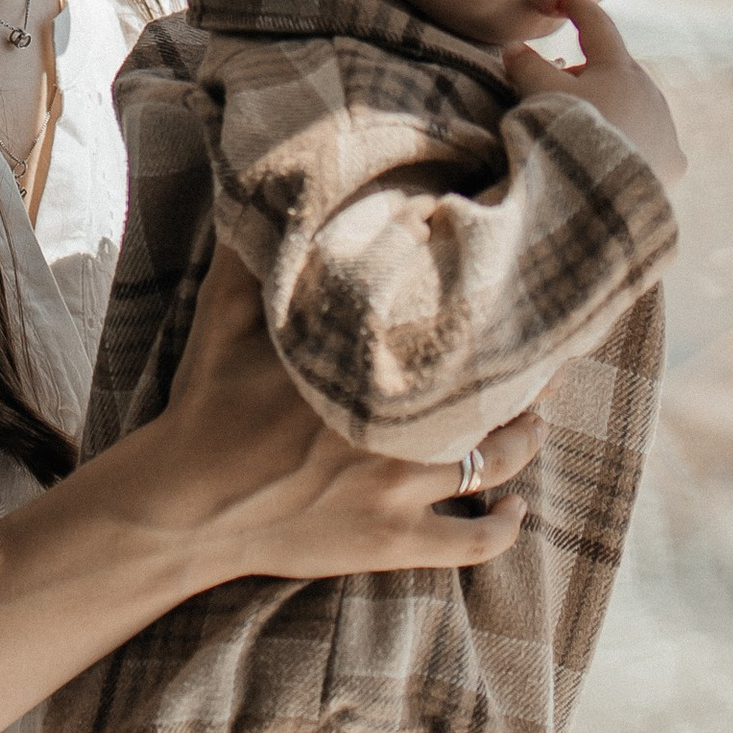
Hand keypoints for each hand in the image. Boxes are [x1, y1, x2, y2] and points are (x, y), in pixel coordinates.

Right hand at [127, 249, 536, 587]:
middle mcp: (394, 427)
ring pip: (493, 463)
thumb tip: (273, 190)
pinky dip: (502, 528)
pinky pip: (470, 542)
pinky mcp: (390, 541)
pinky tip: (516, 511)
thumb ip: (252, 253)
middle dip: (528, 376)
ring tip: (538, 421)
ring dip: (524, 441)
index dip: (494, 315)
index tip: (518, 295)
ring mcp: (397, 489)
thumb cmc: (205, 404)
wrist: (182, 505)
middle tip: (550, 358)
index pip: (453, 332)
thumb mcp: (223, 315)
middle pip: (490, 396)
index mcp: (362, 365)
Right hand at [500, 0, 684, 184]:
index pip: (597, 24)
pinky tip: (619, 153)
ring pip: (635, 104)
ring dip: (611, 106)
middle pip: (615, 70)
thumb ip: (526, 65)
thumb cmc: (570, 134)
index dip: (576, 8)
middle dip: (587, 73)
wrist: (602, 193)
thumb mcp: (539, 94)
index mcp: (619, 67)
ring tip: (585, 125)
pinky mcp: (673, 160)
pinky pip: (652, 140)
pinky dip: (634, 139)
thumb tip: (515, 48)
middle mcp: (650, 90)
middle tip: (558, 89)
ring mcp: (665, 126)